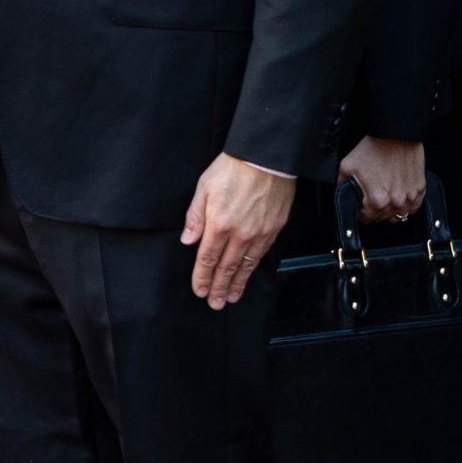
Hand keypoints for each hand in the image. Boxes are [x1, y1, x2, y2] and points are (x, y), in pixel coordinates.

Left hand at [182, 155, 295, 309]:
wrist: (267, 158)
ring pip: (246, 266)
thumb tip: (187, 240)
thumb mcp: (204, 187)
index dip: (202, 277)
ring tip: (231, 297)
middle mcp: (240, 234)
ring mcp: (259, 234)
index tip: (199, 290)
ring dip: (237, 283)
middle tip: (215, 304)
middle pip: (227, 267)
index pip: (208, 258)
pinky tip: (249, 274)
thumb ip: (195, 216)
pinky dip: (253, 269)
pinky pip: (261, 255)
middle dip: (219, 288)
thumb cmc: (233, 169)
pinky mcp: (274, 229)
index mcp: (219, 224)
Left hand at [338, 136, 425, 223]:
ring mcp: (410, 198)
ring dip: (391, 210)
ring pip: (399, 215)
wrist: (396, 135)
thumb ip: (342, 186)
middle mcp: (395, 202)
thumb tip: (342, 197)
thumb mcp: (347, 167)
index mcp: (377, 200)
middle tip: (372, 196)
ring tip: (386, 196)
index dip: (361, 211)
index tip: (362, 205)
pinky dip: (406, 205)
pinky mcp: (420, 191)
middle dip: (375, 210)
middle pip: (382, 218)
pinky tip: (399, 194)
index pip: (367, 218)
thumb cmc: (374, 148)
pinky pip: (413, 208)